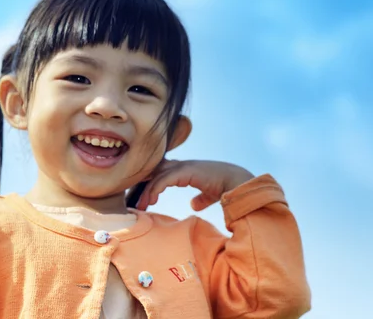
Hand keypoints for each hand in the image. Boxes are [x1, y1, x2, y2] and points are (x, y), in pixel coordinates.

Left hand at [136, 160, 254, 210]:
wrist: (239, 183)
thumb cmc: (226, 187)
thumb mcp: (209, 194)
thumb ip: (201, 198)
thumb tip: (193, 204)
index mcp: (186, 169)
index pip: (161, 172)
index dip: (150, 182)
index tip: (142, 198)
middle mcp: (182, 165)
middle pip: (154, 171)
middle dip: (142, 185)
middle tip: (134, 202)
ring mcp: (183, 166)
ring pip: (156, 176)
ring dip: (146, 191)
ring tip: (140, 206)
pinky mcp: (185, 171)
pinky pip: (164, 180)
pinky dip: (155, 190)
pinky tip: (150, 201)